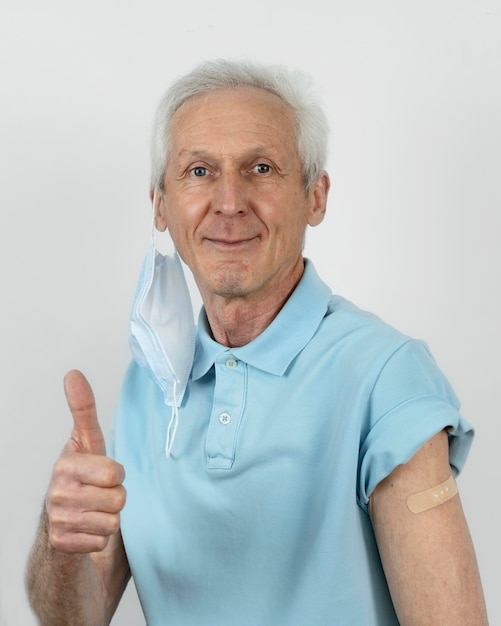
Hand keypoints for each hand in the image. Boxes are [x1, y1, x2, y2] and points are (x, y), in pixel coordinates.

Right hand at [45, 370, 125, 553]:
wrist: (61, 524)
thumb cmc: (81, 478)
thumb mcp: (86, 442)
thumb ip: (83, 409)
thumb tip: (73, 373)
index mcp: (65, 464)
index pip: (115, 473)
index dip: (117, 474)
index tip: (103, 472)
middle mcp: (56, 492)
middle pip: (118, 498)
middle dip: (116, 498)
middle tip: (99, 495)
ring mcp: (57, 520)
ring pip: (113, 521)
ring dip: (108, 519)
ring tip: (92, 512)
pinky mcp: (61, 544)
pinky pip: (102, 541)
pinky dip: (99, 538)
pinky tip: (85, 530)